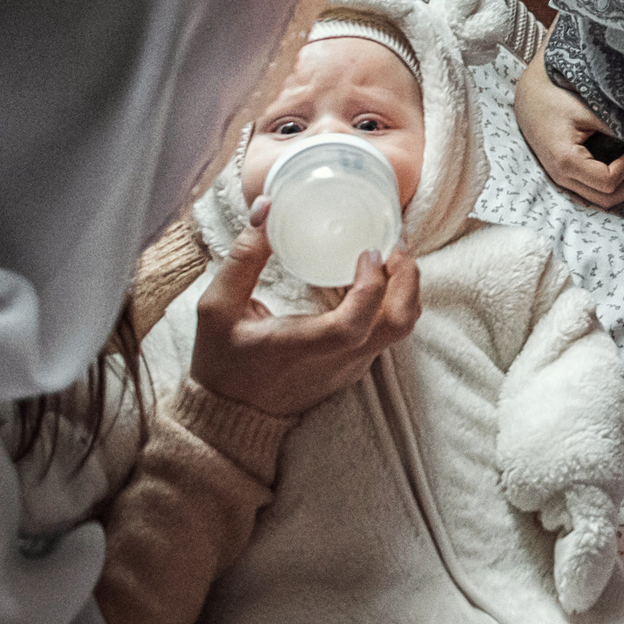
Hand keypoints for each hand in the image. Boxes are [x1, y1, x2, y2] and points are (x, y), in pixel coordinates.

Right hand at [190, 199, 421, 419]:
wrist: (231, 417)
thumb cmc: (221, 362)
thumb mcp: (216, 308)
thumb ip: (243, 258)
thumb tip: (267, 207)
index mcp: (301, 347)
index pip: (354, 325)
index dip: (371, 287)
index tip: (367, 252)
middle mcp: (337, 361)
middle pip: (400, 324)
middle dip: (407, 277)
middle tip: (390, 244)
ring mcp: (351, 367)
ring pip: (402, 329)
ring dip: (404, 287)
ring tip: (384, 255)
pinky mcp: (355, 367)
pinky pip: (388, 332)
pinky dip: (391, 301)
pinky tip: (370, 277)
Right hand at [516, 54, 623, 208]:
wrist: (529, 99)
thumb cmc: (555, 100)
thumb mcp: (587, 110)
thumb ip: (615, 126)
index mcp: (566, 161)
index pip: (608, 180)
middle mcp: (561, 177)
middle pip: (605, 199)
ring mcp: (560, 180)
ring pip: (598, 202)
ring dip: (621, 190)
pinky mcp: (562, 178)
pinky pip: (589, 194)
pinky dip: (608, 189)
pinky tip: (621, 173)